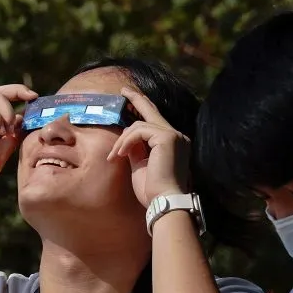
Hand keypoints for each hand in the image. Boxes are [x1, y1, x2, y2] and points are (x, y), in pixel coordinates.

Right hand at [0, 83, 37, 198]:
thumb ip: (10, 142)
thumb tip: (21, 122)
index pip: (13, 111)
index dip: (28, 109)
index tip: (41, 113)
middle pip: (4, 94)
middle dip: (20, 91)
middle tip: (34, 96)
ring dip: (9, 110)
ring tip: (8, 129)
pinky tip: (0, 130)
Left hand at [106, 87, 190, 207]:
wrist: (164, 201)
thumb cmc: (153, 190)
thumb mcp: (141, 165)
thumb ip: (136, 149)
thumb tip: (126, 139)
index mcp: (173, 143)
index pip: (156, 121)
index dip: (143, 109)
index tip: (129, 101)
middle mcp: (177, 136)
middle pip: (152, 111)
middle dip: (137, 99)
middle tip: (123, 90)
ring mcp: (174, 135)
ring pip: (140, 124)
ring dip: (123, 139)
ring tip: (115, 155)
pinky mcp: (167, 137)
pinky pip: (139, 131)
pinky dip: (126, 141)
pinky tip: (120, 154)